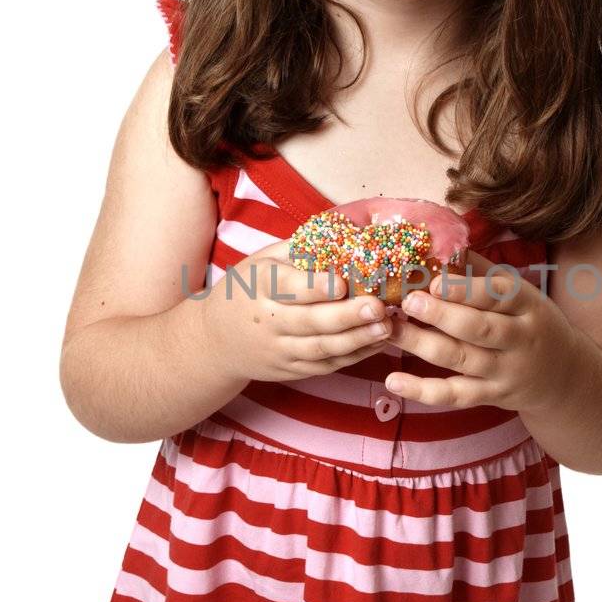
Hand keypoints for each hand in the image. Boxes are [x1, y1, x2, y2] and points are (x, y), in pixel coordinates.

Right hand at [204, 236, 393, 382]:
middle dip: (346, 316)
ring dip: (356, 340)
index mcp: (260, 285)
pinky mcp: (288, 370)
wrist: (215, 339)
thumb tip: (351, 232)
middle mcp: (267, 321)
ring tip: (386, 327)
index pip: (288, 287)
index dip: (315, 287)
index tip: (343, 283)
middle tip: (378, 307)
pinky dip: (352, 357)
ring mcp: (278, 349)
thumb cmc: (249, 288)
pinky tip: (376, 344)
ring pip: (320, 349)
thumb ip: (303, 249)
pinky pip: (323, 366)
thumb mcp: (265, 260)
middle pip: (309, 322)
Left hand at [384, 249, 578, 411]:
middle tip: (408, 303)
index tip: (434, 281)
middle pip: (480, 329)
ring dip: (422, 345)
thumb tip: (442, 241)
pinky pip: (456, 395)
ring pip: (462, 359)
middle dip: (442, 315)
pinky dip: (424, 391)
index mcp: (527, 305)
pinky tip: (394, 381)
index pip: (498, 295)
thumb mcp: (520, 293)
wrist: (567, 377)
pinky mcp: (491, 396)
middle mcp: (519, 339)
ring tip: (390, 330)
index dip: (466, 289)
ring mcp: (505, 371)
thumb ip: (481, 271)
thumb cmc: (531, 322)